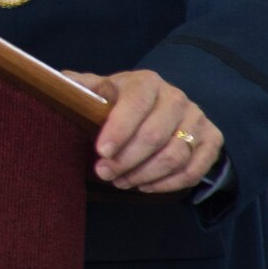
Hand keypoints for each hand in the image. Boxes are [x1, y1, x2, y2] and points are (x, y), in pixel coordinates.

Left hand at [61, 68, 222, 193]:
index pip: (135, 104)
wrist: (160, 107)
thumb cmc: (120, 102)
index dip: (118, 130)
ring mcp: (197, 119)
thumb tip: (56, 83)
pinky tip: (145, 186)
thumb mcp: (99, 90)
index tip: (101, 151)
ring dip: (145, 174)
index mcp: (146, 82)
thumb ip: (79, 87)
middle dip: (127, 160)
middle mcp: (176, 97)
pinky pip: (195, 170)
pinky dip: (168, 184)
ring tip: (121, 182)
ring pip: (175, 155)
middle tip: (104, 174)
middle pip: (154, 135)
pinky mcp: (211, 139)